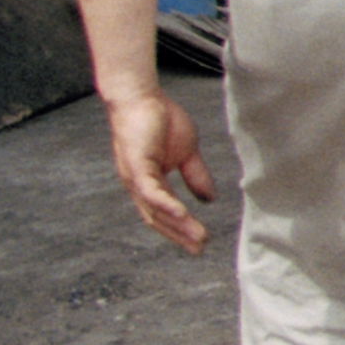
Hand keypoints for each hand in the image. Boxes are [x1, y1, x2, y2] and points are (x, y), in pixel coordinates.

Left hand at [109, 88, 213, 253]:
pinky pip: (151, 191)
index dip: (180, 230)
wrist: (142, 97)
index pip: (163, 214)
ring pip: (155, 209)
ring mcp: (135, 177)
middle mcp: (138, 185)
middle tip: (200, 248)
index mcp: (149, 183)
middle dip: (180, 235)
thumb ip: (195, 176)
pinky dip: (166, 205)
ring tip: (198, 237)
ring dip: (178, 226)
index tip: (200, 243)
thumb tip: (209, 198)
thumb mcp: (187, 153)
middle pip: (158, 218)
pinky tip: (183, 214)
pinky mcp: (137, 165)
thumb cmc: (160, 119)